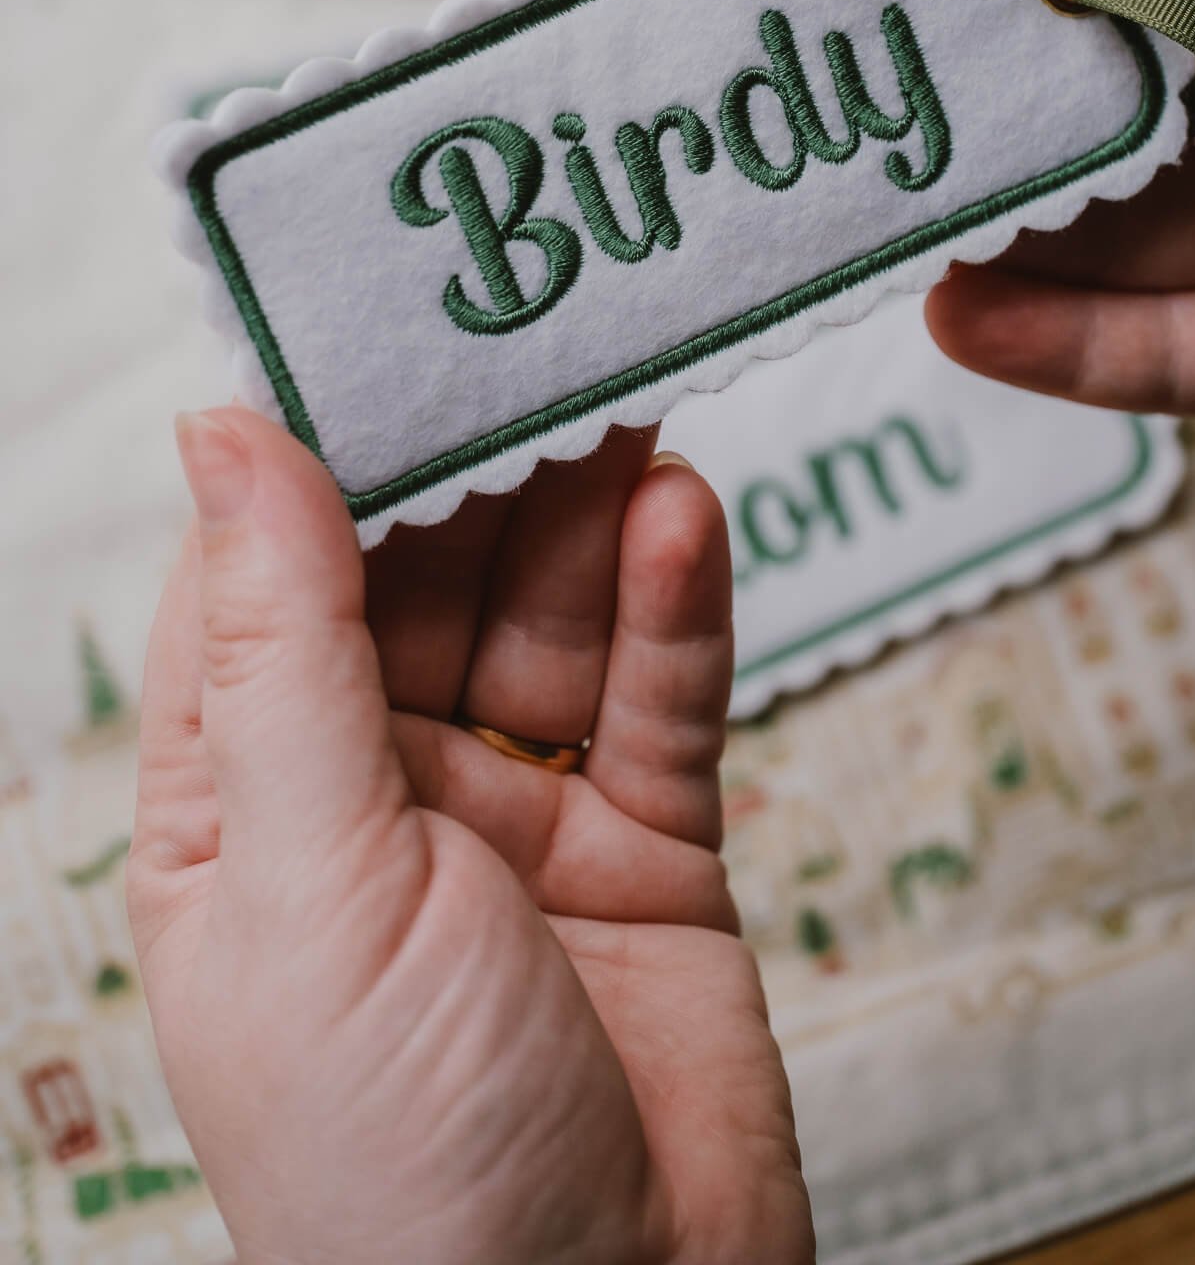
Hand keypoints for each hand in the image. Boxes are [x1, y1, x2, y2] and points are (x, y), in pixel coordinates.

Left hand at [129, 410, 813, 1264]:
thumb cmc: (397, 1161)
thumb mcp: (313, 878)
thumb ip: (284, 644)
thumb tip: (223, 432)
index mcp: (248, 808)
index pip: (266, 579)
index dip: (318, 451)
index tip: (377, 319)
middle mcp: (378, 797)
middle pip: (425, 580)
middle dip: (481, 467)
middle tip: (544, 333)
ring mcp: (519, 821)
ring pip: (552, 620)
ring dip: (590, 513)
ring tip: (632, 394)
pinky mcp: (649, 850)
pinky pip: (660, 700)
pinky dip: (674, 607)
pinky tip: (685, 515)